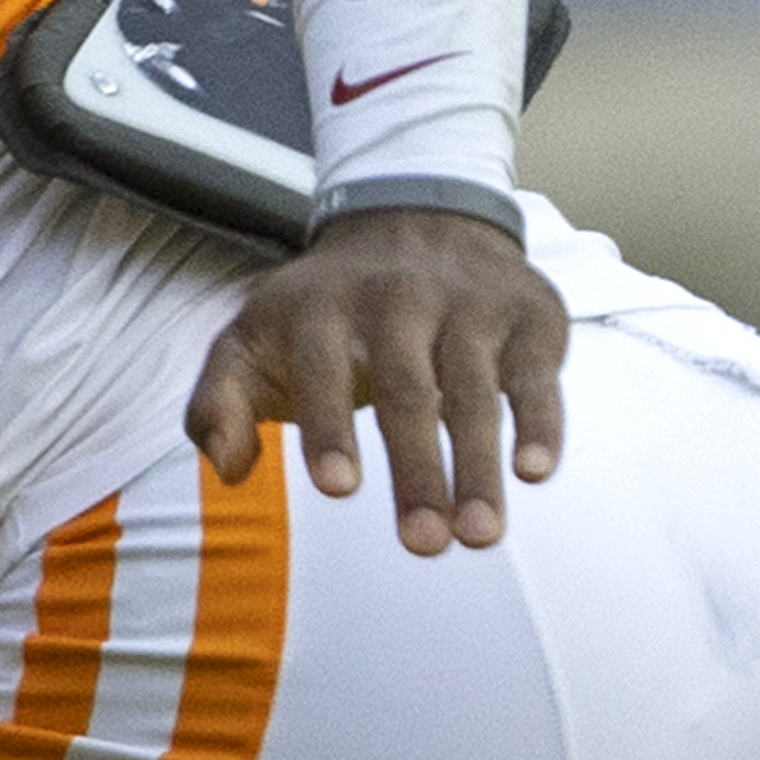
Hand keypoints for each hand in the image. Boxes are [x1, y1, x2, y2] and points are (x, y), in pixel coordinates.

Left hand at [186, 206, 571, 556]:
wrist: (418, 213)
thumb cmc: (325, 309)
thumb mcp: (254, 337)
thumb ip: (218, 402)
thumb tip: (226, 469)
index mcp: (324, 311)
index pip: (325, 370)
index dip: (330, 428)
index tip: (337, 489)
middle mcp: (399, 303)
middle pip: (409, 393)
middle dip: (417, 472)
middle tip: (423, 546)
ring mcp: (468, 309)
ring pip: (476, 394)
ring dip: (479, 468)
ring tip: (481, 536)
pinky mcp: (526, 320)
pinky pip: (537, 378)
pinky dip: (541, 423)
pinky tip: (535, 472)